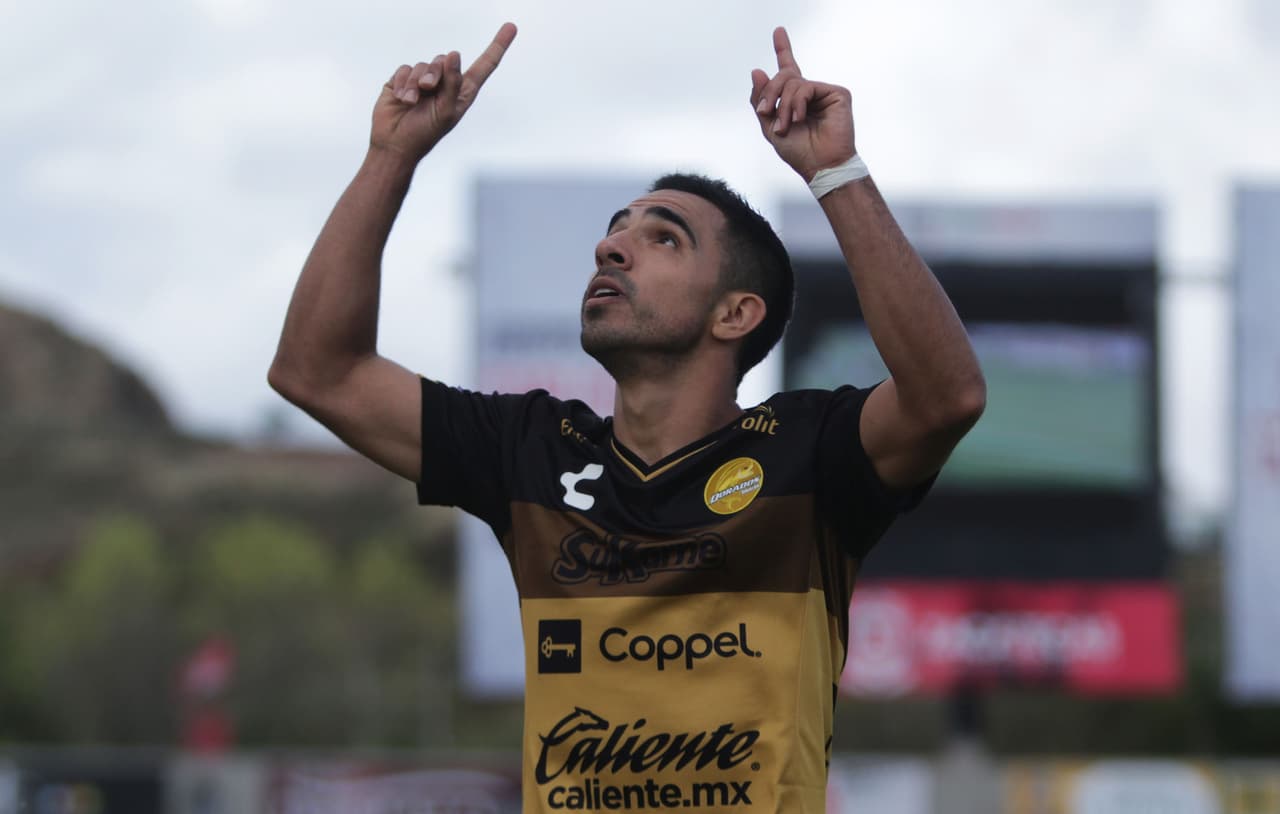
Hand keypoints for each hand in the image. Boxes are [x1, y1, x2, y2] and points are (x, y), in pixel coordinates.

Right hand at [370, 22, 516, 160]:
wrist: (395, 143)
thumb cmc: (426, 132)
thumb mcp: (447, 111)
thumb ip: (453, 82)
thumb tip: (454, 55)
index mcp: (463, 92)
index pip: (484, 66)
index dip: (497, 46)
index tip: (511, 27)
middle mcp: (445, 83)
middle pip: (445, 60)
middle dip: (436, 73)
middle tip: (429, 89)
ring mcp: (423, 80)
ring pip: (424, 64)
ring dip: (417, 82)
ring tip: (413, 101)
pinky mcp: (404, 80)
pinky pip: (406, 68)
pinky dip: (404, 83)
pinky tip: (403, 99)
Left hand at [750, 27, 855, 181]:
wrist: (819, 166)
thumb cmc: (798, 151)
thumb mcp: (770, 127)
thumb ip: (762, 101)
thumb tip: (757, 70)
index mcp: (795, 99)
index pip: (788, 70)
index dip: (784, 49)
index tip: (779, 31)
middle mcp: (810, 93)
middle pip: (784, 76)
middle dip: (770, 93)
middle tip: (766, 112)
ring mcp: (824, 92)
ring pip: (793, 82)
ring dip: (783, 105)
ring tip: (786, 125)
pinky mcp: (837, 93)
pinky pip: (807, 87)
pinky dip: (797, 103)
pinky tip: (799, 118)